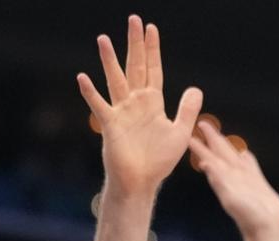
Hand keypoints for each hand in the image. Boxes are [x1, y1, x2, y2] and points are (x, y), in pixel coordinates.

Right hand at [77, 15, 203, 197]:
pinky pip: (99, 105)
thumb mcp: (180, 133)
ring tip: (103, 38)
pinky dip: (91, 92)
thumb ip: (187, 110)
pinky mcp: (110, 125)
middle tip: (133, 20)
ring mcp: (121, 112)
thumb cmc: (158, 161)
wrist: (141, 182)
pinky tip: (82, 77)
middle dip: (135, 44)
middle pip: (135, 66)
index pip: (153, 69)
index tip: (151, 28)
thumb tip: (196, 88)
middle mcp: (136, 102)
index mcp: (153, 103)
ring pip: (115, 79)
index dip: (153, 50)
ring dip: (109, 60)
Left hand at [190, 123, 278, 240]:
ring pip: (235, 159)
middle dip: (212, 139)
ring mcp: (247, 183)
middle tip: (202, 123)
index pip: (210, 156)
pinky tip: (244, 156)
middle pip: (222, 154)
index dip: (200, 144)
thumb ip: (220, 181)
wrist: (271, 235)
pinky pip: (250, 169)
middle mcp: (235, 179)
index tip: (189, 131)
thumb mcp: (233, 199)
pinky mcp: (259, 187)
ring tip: (220, 136)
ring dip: (227, 147)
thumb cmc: (253, 220)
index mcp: (226, 179)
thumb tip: (206, 164)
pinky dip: (245, 160)